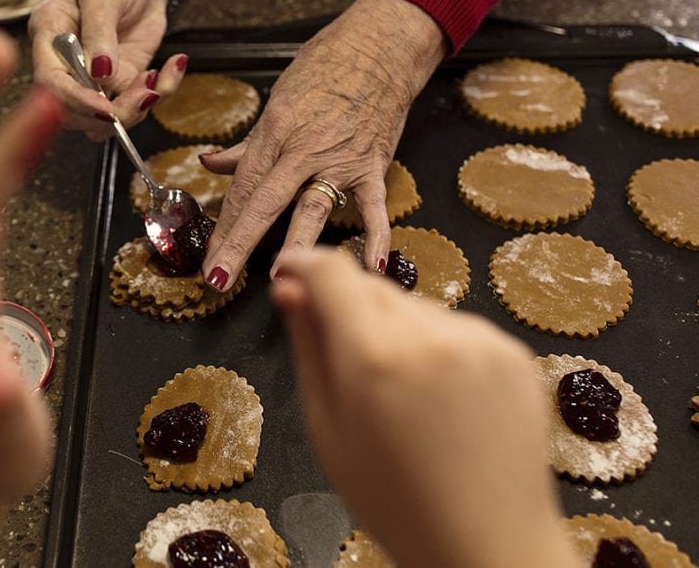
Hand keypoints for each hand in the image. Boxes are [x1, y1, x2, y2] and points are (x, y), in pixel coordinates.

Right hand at [28, 0, 186, 140]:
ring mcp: (95, 77)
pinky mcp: (122, 80)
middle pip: (74, 112)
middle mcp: (66, 63)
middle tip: (144, 94)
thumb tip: (99, 73)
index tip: (106, 110)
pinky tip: (172, 66)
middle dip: (111, 113)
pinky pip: (138, 103)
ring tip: (156, 77)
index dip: (75, 101)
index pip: (50, 82)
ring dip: (136, 109)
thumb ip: (100, 33)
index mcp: (49, 36)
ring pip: (105, 119)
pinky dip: (161, 91)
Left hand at [200, 0, 446, 289]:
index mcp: (275, 132)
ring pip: (313, 207)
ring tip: (282, 276)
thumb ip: (247, 144)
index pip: (242, 188)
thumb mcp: (276, 101)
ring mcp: (340, 160)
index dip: (223, 226)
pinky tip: (372, 267)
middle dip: (239, 242)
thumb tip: (210, 162)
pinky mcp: (374, 167)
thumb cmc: (325, 68)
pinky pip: (374, 207)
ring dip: (296, 243)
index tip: (209, 259)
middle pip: (264, 202)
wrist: (379, 47)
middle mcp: (303, 149)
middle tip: (219, 277)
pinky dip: (376, 237)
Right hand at [270, 248, 580, 567]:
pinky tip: (444, 400)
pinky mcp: (513, 350)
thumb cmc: (392, 499)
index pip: (332, 271)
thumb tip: (290, 287)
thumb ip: (310, 348)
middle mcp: (430, 334)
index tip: (290, 272)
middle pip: (373, 288)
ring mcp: (480, 339)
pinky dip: (439, 347)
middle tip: (350, 366)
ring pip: (416, 307)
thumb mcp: (328, 429)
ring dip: (397, 329)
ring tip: (405, 396)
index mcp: (374, 357)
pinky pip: (457, 328)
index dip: (304, 263)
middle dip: (350, 308)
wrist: (489, 543)